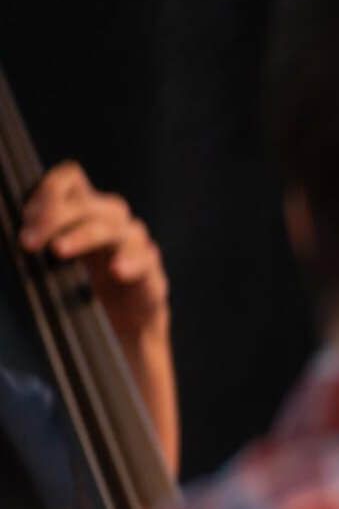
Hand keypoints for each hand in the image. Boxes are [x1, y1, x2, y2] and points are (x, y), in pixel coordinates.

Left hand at [20, 162, 165, 345]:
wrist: (122, 328)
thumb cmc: (83, 290)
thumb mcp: (53, 261)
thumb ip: (40, 241)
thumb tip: (16, 235)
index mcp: (86, 213)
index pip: (72, 180)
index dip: (50, 189)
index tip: (26, 217)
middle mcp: (112, 222)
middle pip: (89, 203)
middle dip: (55, 217)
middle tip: (29, 242)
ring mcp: (134, 245)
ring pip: (113, 228)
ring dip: (84, 235)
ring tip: (60, 250)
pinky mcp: (152, 272)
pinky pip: (146, 258)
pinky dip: (131, 261)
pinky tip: (116, 271)